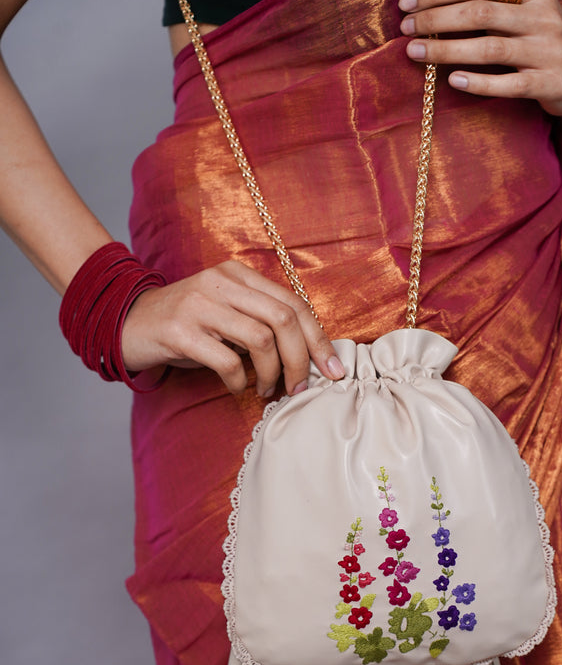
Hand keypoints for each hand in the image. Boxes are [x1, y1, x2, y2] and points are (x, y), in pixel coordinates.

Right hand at [121, 259, 344, 395]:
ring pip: (261, 339)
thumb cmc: (186, 326)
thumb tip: (310, 357)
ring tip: (266, 390)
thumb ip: (260, 322)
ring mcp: (199, 304)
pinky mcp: (179, 330)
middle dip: (302, 361)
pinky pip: (227, 360)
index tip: (333, 371)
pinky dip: (239, 381)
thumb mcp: (225, 313)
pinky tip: (237, 387)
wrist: (125, 323)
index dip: (319, 340)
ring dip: (273, 374)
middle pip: (283, 320)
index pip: (293, 303)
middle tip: (300, 388)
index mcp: (238, 274)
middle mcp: (221, 282)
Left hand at [398, 0, 561, 118]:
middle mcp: (543, 15)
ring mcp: (548, 51)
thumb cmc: (537, 42)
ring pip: (490, 49)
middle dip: (437, 19)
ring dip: (447, 49)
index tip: (407, 3)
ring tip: (416, 53)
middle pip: (480, 13)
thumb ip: (482, 0)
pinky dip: (479, 82)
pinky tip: (453, 80)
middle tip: (405, 29)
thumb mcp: (517, 13)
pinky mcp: (550, 83)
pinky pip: (508, 84)